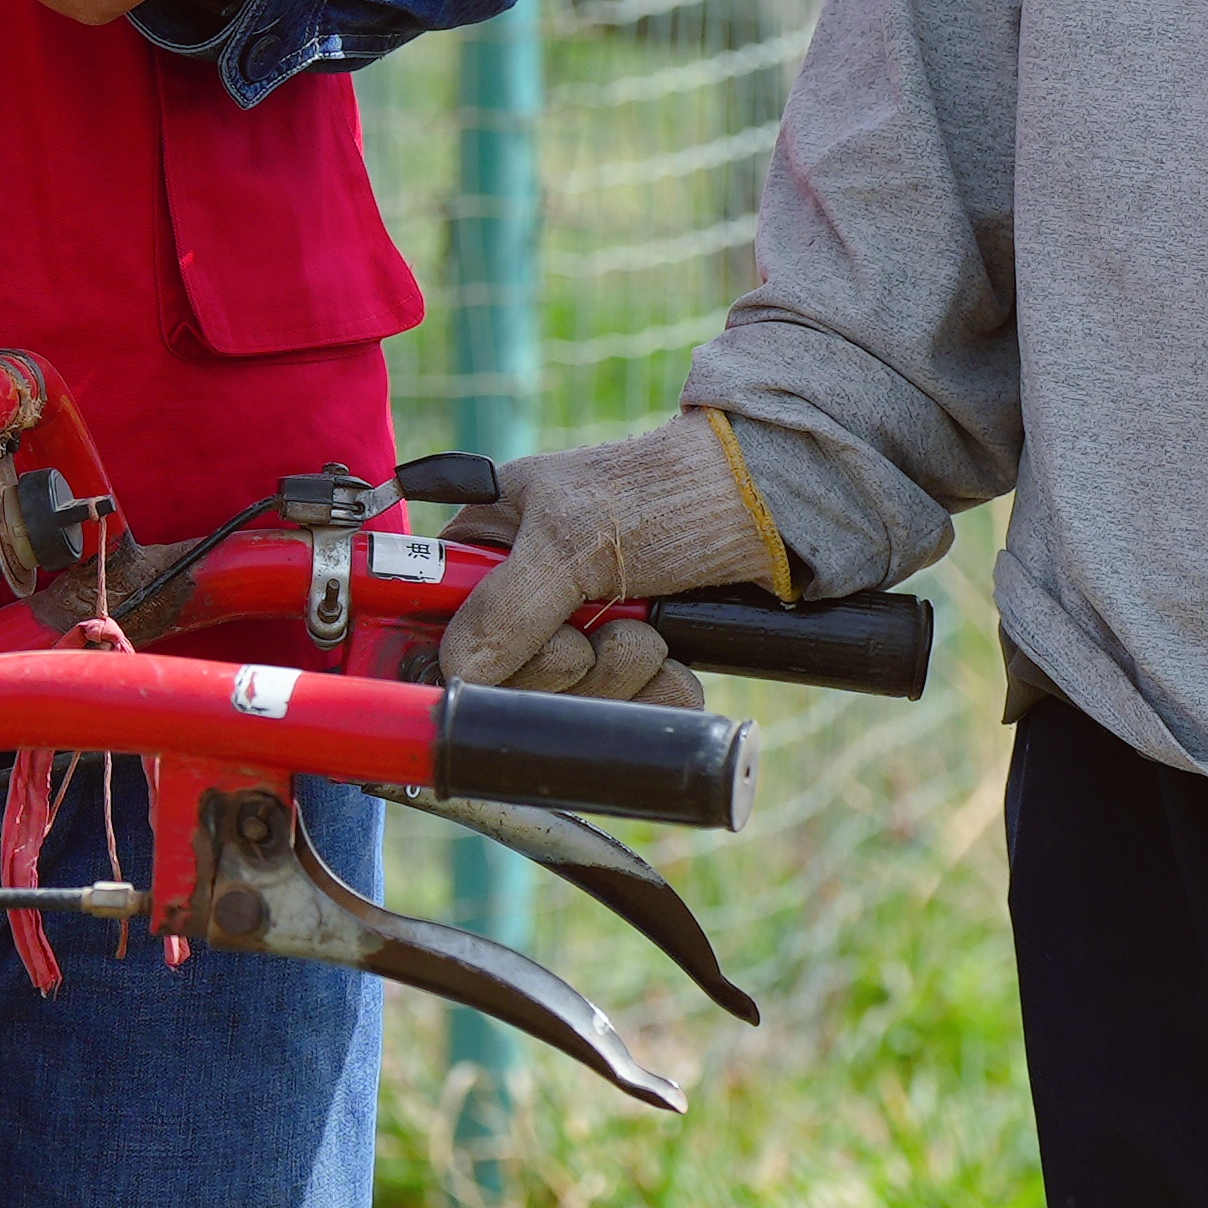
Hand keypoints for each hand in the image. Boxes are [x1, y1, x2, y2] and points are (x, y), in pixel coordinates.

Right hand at [421, 413, 780, 702]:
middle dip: (563, 668)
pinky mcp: (633, 663)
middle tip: (593, 630)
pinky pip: (628, 715)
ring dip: (619, 678)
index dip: (460, 659)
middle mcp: (528, 592)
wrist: (774, 507)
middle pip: (504, 682)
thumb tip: (455, 671)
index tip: (492, 667)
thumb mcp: (571, 536)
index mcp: (489, 545)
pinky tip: (676, 662)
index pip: (434, 625)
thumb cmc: (668, 492)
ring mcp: (582, 631)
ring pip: (569, 704)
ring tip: (650, 631)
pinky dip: (658, 696)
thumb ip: (504, 607)